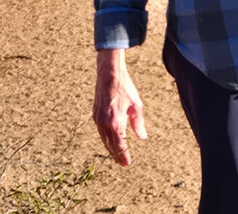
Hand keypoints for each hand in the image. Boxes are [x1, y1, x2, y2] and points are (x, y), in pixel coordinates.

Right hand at [92, 49, 147, 166]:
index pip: (120, 145)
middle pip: (110, 145)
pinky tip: (109, 140)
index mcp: (115, 122)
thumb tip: (142, 137)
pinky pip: (100, 131)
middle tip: (122, 163)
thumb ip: (138, 123)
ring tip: (116, 155)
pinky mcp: (95, 114)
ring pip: (104, 139)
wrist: (109, 74)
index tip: (127, 163)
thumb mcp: (136, 105)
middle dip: (117, 154)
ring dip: (110, 148)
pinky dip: (105, 138)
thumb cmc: (125, 88)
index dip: (123, 155)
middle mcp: (104, 123)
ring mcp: (98, 119)